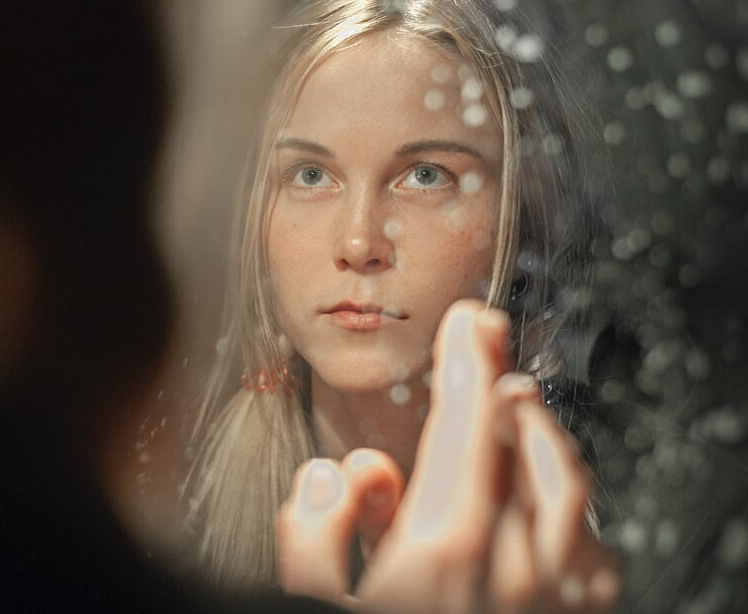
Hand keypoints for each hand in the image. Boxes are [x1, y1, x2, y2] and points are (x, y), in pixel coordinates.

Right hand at [277, 300, 619, 611]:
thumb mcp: (311, 605)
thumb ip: (314, 534)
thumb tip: (338, 476)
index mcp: (444, 553)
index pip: (465, 428)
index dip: (467, 361)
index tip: (467, 320)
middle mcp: (514, 571)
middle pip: (527, 446)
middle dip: (507, 383)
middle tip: (490, 344)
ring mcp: (553, 600)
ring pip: (571, 491)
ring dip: (544, 436)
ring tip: (519, 403)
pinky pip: (594, 553)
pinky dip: (574, 508)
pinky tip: (553, 505)